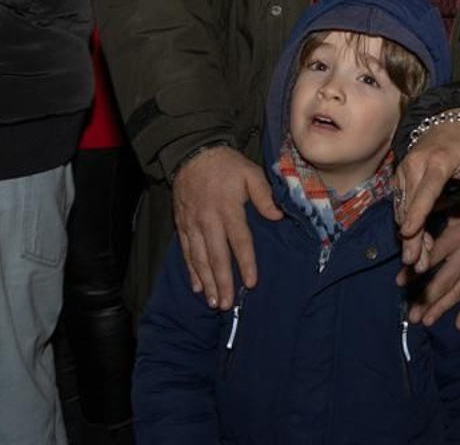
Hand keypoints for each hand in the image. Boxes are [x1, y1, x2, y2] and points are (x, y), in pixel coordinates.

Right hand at [171, 145, 282, 309]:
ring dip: (206, 282)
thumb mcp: (251, 173)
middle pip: (216, 256)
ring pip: (198, 259)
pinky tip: (197, 286)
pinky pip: (185, 252)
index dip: (245, 262)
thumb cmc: (227, 165)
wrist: (193, 154)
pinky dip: (191, 270)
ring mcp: (192, 224)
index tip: (251, 282)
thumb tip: (277, 216)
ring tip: (213, 301)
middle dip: (221, 282)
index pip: (239, 241)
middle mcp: (208, 220)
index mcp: (227, 208)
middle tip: (226, 305)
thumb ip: (265, 195)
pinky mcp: (182, 225)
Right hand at [395, 118, 459, 255]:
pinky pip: (400, 206)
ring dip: (409, 236)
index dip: (416, 213)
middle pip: (410, 207)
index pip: (425, 191)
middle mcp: (415, 167)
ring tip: (418, 260)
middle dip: (411, 237)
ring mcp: (404, 173)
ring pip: (402, 211)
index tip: (408, 232)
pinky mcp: (399, 179)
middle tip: (414, 263)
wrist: (448, 125)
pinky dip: (408, 224)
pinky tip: (418, 243)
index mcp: (437, 163)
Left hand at [397, 203, 459, 328]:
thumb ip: (434, 218)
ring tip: (427, 321)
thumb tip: (410, 228)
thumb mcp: (454, 206)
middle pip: (443, 281)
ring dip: (443, 307)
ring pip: (459, 291)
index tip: (399, 283)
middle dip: (426, 299)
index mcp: (456, 237)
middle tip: (412, 315)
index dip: (413, 272)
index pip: (431, 259)